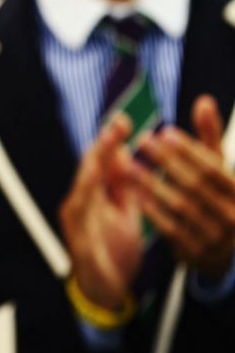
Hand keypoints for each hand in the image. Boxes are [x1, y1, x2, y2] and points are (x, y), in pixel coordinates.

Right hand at [60, 114, 147, 312]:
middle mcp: (78, 204)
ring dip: (96, 164)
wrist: (102, 291)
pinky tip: (95, 180)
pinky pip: (82, 213)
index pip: (100, 164)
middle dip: (104, 145)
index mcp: (92, 198)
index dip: (111, 141)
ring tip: (108, 145)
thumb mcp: (124, 214)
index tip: (125, 119)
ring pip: (83, 185)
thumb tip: (125, 156)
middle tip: (119, 122)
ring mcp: (75, 221)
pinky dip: (89, 194)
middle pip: (90, 168)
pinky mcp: (78, 239)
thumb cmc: (113, 251)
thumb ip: (123, 188)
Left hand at [136, 97, 234, 277]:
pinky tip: (133, 192)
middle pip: (195, 186)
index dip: (189, 151)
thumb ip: (210, 137)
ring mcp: (216, 238)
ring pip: (180, 206)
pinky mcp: (195, 252)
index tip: (164, 132)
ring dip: (152, 183)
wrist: (223, 249)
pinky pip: (170, 229)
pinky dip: (152, 209)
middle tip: (142, 140)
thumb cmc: (217, 195)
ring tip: (128, 163)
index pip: (214, 169)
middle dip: (168, 161)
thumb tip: (203, 100)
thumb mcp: (219, 169)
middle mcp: (233, 217)